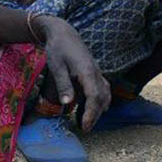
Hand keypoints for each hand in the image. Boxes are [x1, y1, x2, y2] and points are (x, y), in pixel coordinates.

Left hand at [36, 15, 110, 131]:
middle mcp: (96, 73)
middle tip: (85, 128)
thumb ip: (63, 85)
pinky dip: (101, 100)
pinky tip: (93, 107)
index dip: (91, 113)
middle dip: (95, 115)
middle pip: (102, 98)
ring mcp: (97, 73)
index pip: (94, 97)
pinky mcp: (95, 72)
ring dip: (99, 109)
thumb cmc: (58, 49)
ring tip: (89, 121)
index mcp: (87, 72)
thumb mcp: (56, 67)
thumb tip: (68, 104)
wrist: (64, 33)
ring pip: (105, 94)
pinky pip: (103, 89)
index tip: (84, 125)